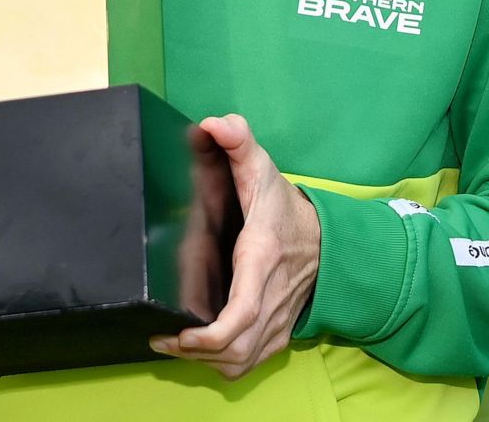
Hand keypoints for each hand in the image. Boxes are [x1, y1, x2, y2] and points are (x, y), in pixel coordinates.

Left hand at [149, 114, 320, 380]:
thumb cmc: (284, 208)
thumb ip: (238, 142)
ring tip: (171, 345)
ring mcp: (276, 322)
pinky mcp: (276, 335)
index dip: (213, 333)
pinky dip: (221, 365)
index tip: (181, 335)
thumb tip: (212, 124)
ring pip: (240, 362)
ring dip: (204, 363)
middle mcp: (271, 299)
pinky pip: (247, 364)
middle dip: (195, 354)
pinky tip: (197, 352)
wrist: (327, 242)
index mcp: (262, 261)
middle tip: (160, 338)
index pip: (245, 310)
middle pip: (236, 349)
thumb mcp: (261, 168)